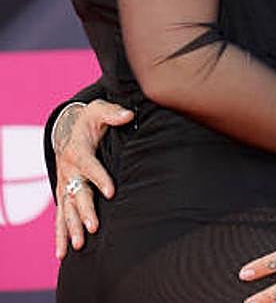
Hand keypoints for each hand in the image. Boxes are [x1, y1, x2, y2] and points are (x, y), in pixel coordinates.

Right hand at [54, 99, 132, 259]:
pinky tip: (62, 253)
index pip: (89, 166)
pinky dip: (60, 234)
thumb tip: (128, 114)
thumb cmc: (88, 120)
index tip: (111, 192)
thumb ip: (113, 113)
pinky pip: (60, 216)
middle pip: (77, 193)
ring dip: (71, 227)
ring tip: (78, 245)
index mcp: (78, 151)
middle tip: (94, 227)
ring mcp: (64, 184)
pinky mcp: (63, 193)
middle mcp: (68, 170)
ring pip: (66, 208)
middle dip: (85, 211)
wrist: (66, 128)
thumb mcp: (99, 110)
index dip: (100, 178)